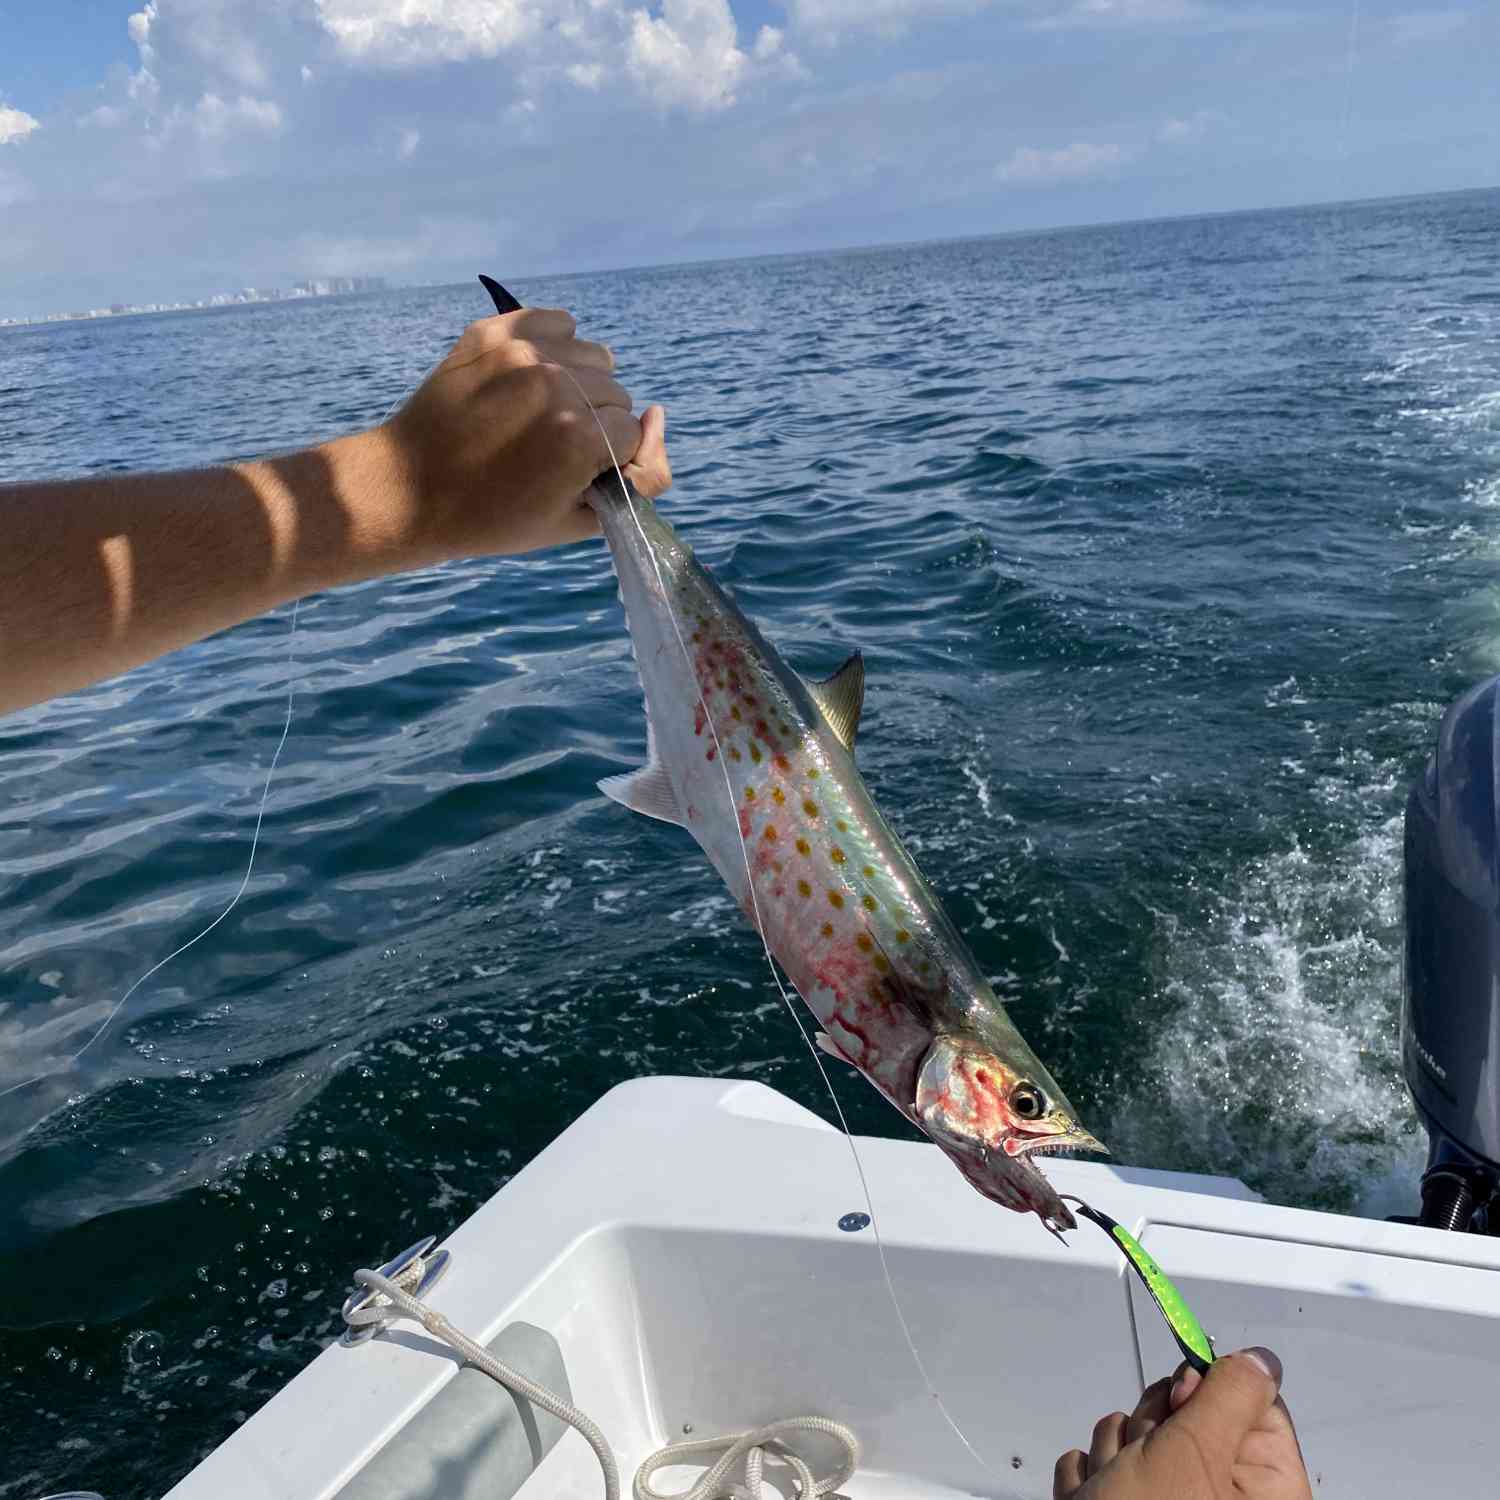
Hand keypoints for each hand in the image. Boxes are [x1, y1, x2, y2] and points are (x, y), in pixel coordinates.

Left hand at [350, 307, 671, 568]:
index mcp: (579, 441)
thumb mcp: (578, 521)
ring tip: (543, 411)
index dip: (608, 458)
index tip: (572, 472)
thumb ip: (642, 479)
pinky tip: (533, 378)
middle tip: (550, 447)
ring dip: (581, 383)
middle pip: (617, 394)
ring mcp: (525, 355)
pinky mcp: (496, 332)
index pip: (633, 433)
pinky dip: (557, 346)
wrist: (410, 489)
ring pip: (595, 356)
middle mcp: (557, 389)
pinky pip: (560, 323)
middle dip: (597, 421)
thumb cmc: (495, 517)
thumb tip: (658, 414)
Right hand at [1053, 1348, 1311, 1499]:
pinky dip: (1090, 1478)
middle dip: (1150, 1427)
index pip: (1250, 1404)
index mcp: (1265, 1492)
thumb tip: (1261, 1359)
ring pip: (1135, 1436)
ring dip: (1114, 1453)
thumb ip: (1230, 1395)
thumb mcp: (1196, 1455)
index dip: (1208, 1391)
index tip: (1181, 1402)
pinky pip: (1102, 1465)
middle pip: (1186, 1415)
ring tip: (1110, 1493)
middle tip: (1142, 1463)